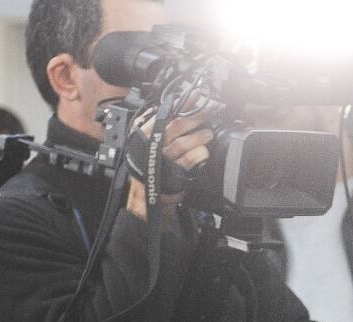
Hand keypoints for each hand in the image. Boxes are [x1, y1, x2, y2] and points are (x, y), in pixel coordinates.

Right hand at [125, 96, 216, 219]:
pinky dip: (198, 154)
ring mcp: (163, 159)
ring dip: (199, 136)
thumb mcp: (142, 144)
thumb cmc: (146, 168)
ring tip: (208, 133)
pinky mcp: (173, 173)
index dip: (182, 104)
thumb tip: (159, 108)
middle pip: (177, 125)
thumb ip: (150, 125)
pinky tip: (204, 150)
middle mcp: (153, 146)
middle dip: (196, 116)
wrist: (144, 195)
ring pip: (183, 142)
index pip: (165, 114)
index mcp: (145, 135)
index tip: (196, 95)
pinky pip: (189, 160)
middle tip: (210, 110)